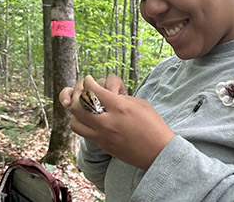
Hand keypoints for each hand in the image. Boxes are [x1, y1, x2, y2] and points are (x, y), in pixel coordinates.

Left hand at [60, 75, 174, 170]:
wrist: (158, 152)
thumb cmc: (153, 125)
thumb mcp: (140, 104)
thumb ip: (121, 98)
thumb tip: (108, 95)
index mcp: (119, 107)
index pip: (93, 91)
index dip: (88, 82)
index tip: (89, 80)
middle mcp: (107, 121)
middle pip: (78, 106)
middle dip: (77, 94)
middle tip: (81, 90)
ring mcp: (103, 136)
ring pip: (75, 122)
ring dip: (76, 112)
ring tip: (82, 106)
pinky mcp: (103, 146)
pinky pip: (83, 133)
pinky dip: (82, 123)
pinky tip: (89, 119)